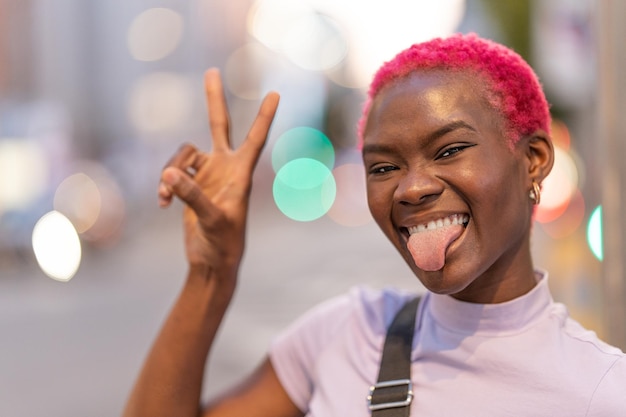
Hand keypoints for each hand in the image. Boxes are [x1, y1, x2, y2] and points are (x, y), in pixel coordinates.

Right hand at [158, 69, 279, 279]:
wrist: (212, 261)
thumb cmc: (223, 243)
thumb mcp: (211, 220)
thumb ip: (192, 196)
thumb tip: (169, 174)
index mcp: (241, 174)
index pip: (255, 139)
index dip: (264, 117)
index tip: (275, 94)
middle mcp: (225, 168)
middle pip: (218, 125)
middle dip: (214, 100)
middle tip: (211, 72)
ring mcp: (207, 175)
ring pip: (183, 156)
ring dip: (169, 172)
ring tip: (164, 197)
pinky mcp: (191, 186)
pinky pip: (171, 173)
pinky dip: (165, 185)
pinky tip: (162, 204)